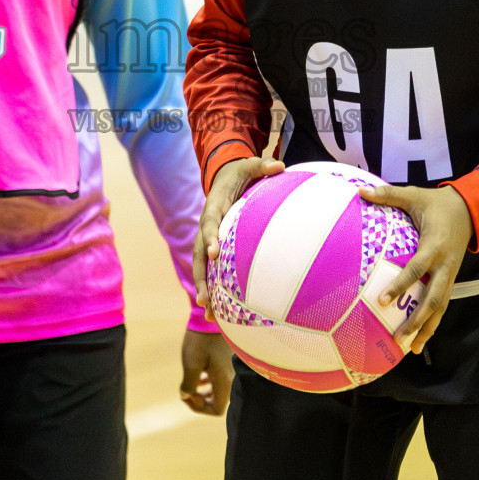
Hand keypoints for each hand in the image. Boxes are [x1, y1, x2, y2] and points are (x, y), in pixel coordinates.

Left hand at [179, 329, 233, 415]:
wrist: (213, 314)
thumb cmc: (201, 339)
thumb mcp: (190, 363)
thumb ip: (188, 384)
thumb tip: (186, 396)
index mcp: (224, 380)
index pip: (216, 410)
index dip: (199, 408)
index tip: (187, 395)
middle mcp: (232, 378)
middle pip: (219, 402)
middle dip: (201, 401)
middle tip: (188, 392)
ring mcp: (232, 370)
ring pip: (220, 391)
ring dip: (206, 392)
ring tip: (193, 384)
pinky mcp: (230, 362)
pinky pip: (222, 380)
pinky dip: (211, 382)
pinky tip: (201, 374)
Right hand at [192, 155, 284, 320]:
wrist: (224, 176)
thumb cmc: (241, 172)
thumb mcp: (250, 165)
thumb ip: (263, 166)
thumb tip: (280, 166)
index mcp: (214, 207)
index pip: (209, 224)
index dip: (209, 238)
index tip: (214, 253)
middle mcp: (207, 226)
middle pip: (198, 254)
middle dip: (201, 277)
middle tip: (205, 299)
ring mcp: (208, 238)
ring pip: (202, 267)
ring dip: (204, 289)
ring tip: (209, 314)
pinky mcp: (215, 247)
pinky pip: (212, 269)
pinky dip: (214, 288)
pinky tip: (220, 312)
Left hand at [358, 184, 473, 354]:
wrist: (471, 209)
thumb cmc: (437, 203)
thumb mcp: (414, 195)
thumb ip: (388, 195)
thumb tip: (360, 191)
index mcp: (434, 246)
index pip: (416, 270)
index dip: (400, 286)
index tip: (382, 301)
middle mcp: (445, 266)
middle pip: (433, 300)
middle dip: (417, 321)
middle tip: (398, 338)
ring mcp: (450, 275)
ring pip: (441, 308)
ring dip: (427, 329)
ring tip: (411, 349)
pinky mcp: (451, 280)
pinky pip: (442, 304)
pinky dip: (432, 322)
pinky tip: (420, 339)